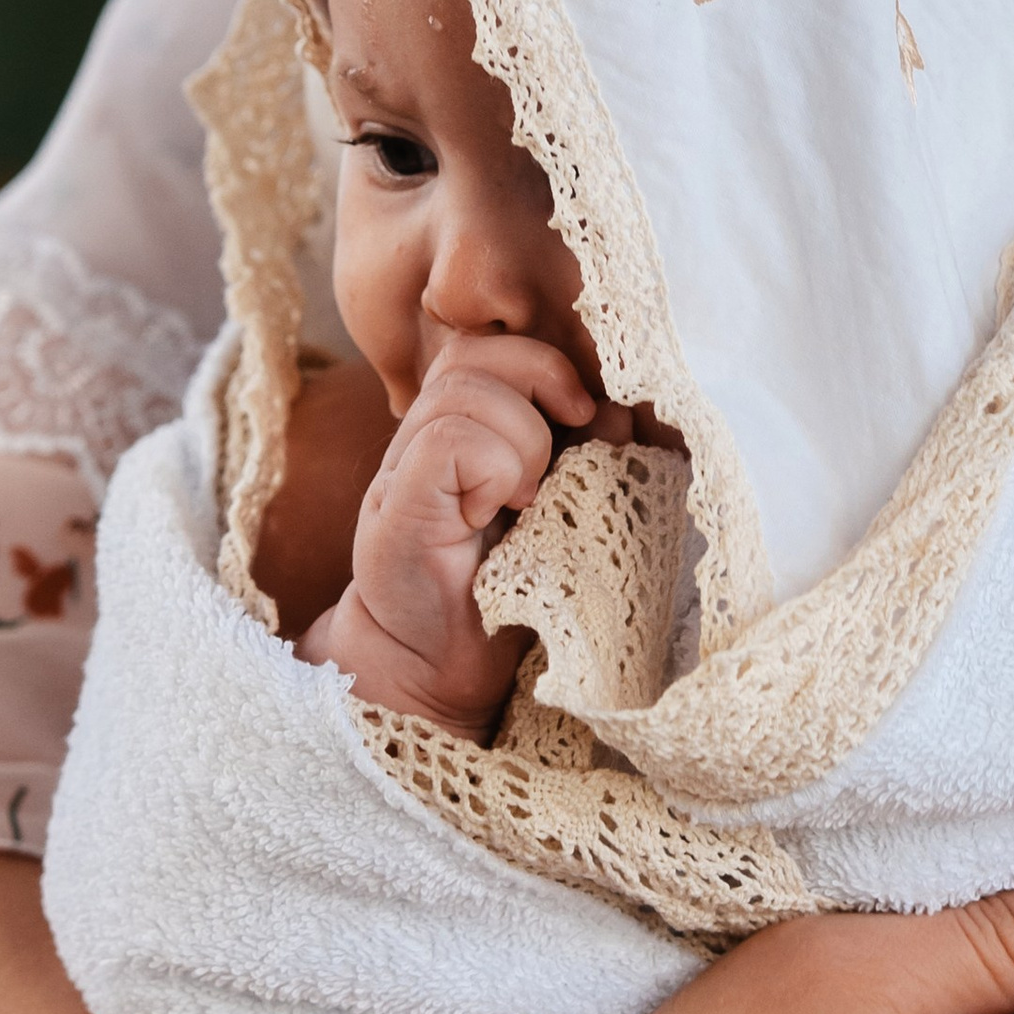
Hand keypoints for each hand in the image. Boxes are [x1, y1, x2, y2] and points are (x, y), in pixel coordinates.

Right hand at [300, 332, 592, 728]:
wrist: (435, 669)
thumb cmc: (503, 595)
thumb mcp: (558, 513)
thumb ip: (581, 458)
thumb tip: (618, 411)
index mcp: (463, 429)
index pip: (498, 344)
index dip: (549, 366)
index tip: (583, 419)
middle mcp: (425, 436)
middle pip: (480, 349)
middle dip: (541, 385)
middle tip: (561, 456)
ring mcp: (404, 467)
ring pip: (468, 389)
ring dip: (521, 442)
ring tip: (524, 500)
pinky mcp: (396, 505)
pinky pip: (450, 439)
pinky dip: (494, 470)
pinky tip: (494, 515)